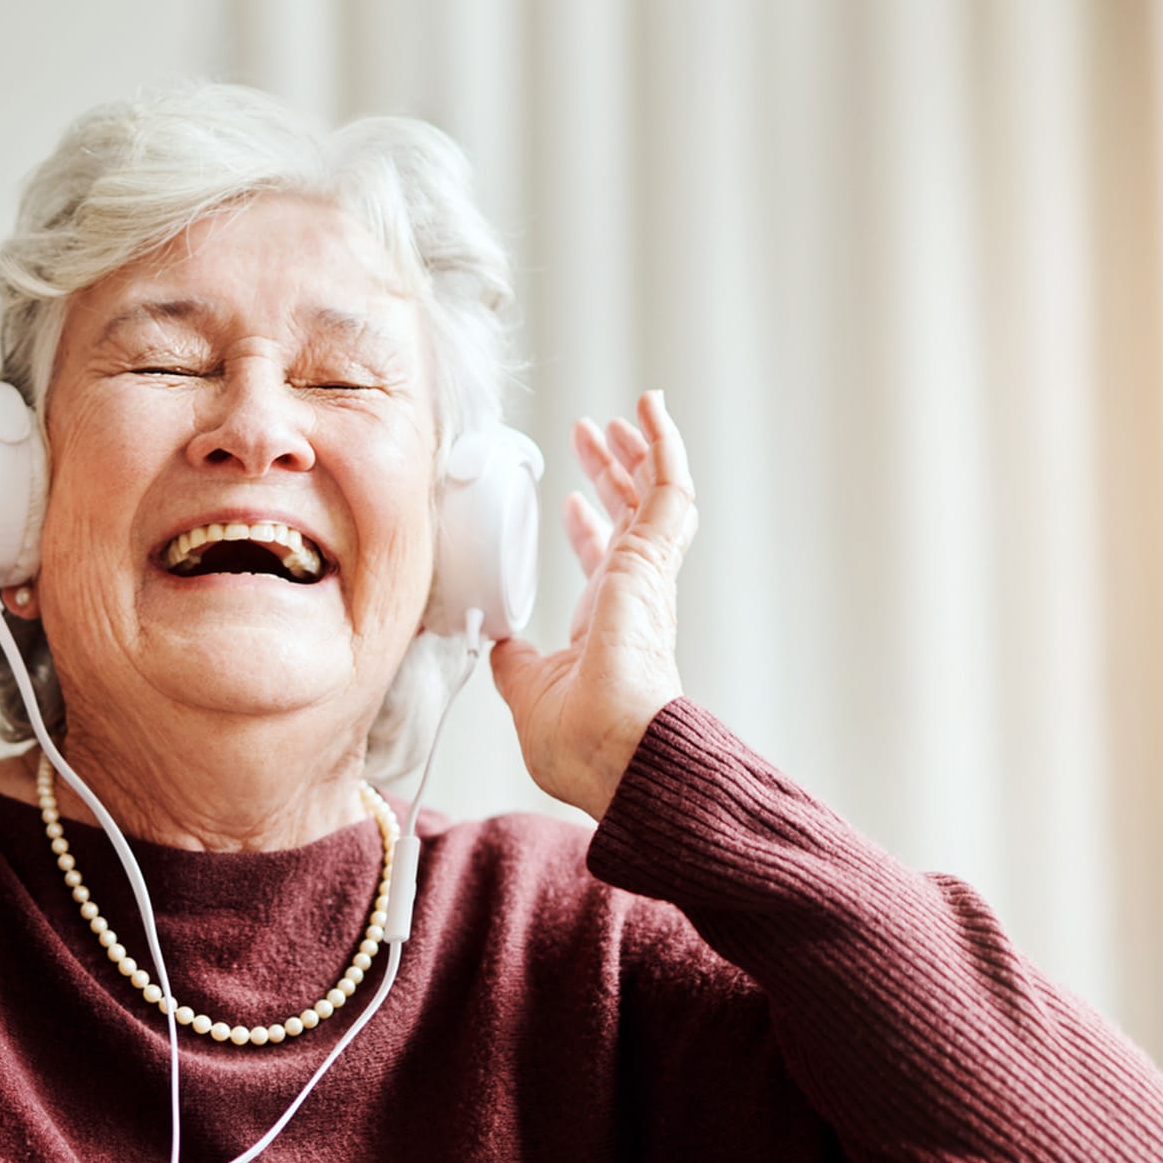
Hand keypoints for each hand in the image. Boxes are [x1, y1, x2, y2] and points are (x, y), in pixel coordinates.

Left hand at [489, 390, 697, 817]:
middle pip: (630, 519)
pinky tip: (648, 408)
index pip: (604, 565)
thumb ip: (512, 663)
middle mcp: (635, 598)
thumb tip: (493, 641)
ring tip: (624, 415)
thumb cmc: (583, 746)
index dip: (587, 529)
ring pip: (655, 497)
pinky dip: (662, 444)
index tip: (566, 501)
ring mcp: (649, 579)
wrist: (616, 754)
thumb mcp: (527, 693)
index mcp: (608, 626)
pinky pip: (669, 488)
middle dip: (610, 475)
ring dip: (637, 452)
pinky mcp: (654, 561)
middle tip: (590, 438)